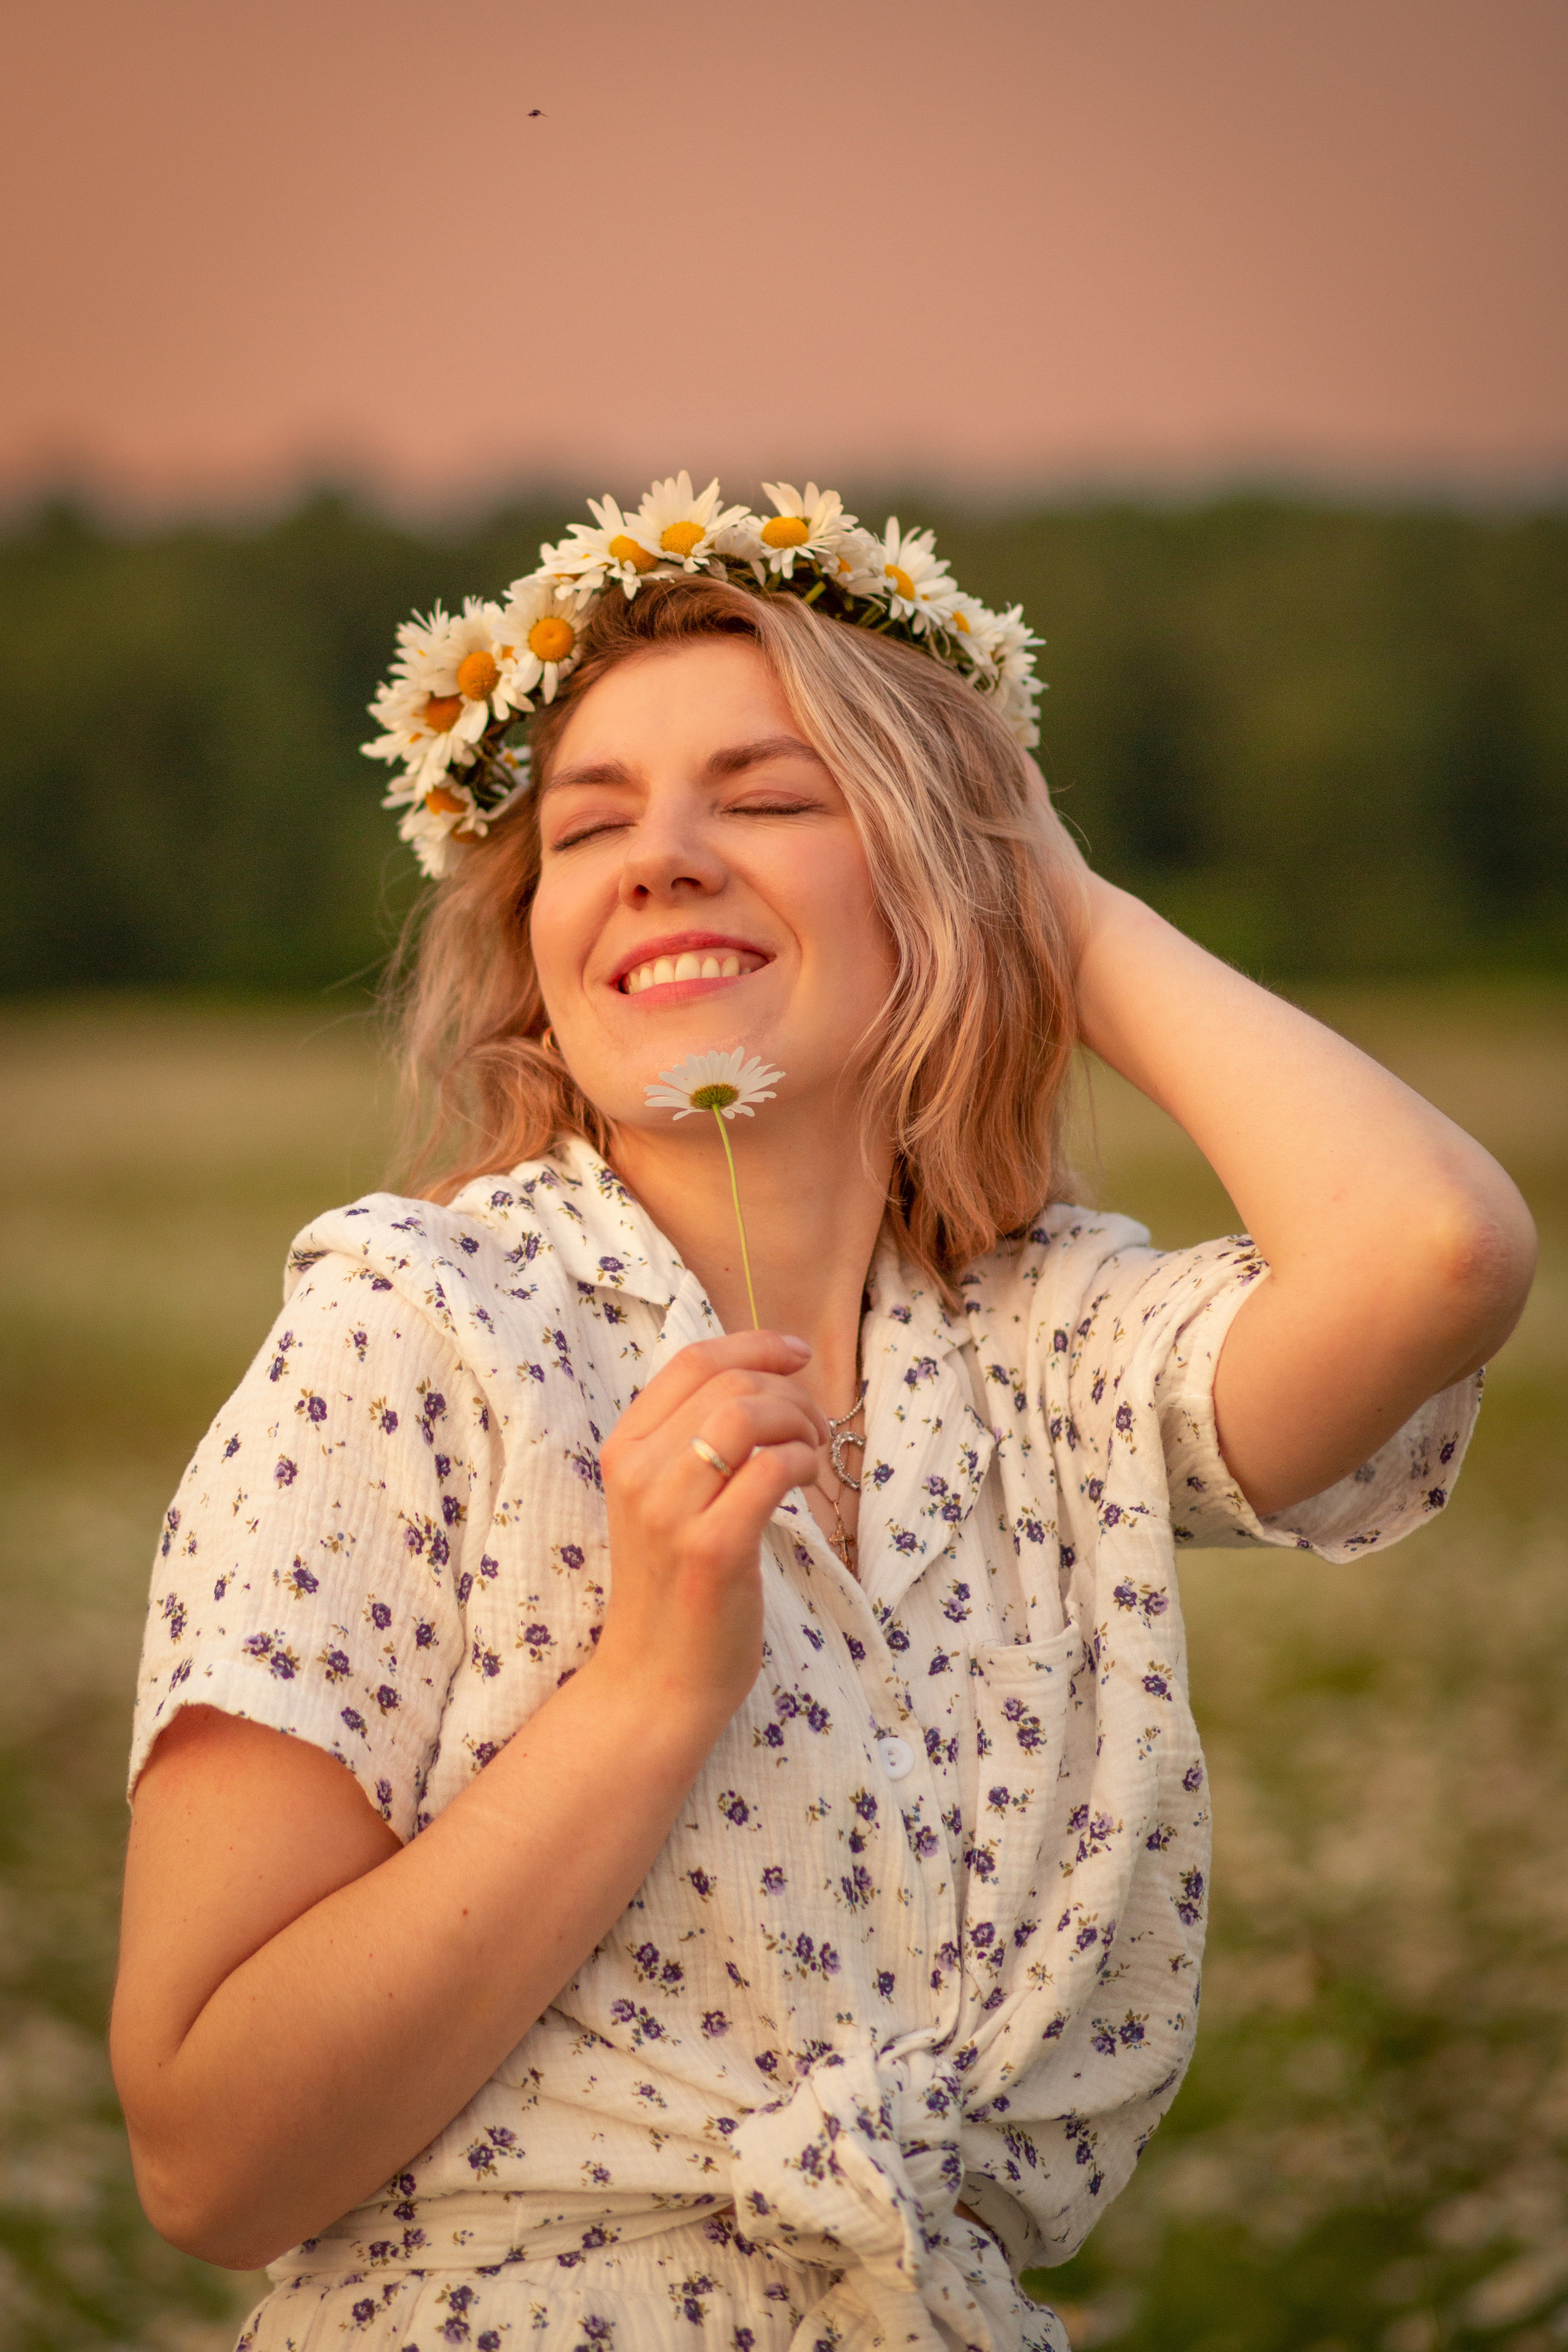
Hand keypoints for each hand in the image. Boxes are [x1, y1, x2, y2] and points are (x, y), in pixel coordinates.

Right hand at [590, 1332, 828, 1727]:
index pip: (691, 1361)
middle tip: (816, 1428)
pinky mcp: (712, 1550)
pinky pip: (773, 1470)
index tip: (798, 1353)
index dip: (755, 1344)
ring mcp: (670, 1511)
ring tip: (813, 1453)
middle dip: (790, 1392)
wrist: (654, 1681)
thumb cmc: (674, 1587)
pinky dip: (804, 1463)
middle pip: (730, 1383)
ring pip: (750, 1415)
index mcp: (623, 1449)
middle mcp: (637, 1472)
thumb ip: (695, 1441)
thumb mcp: (666, 1501)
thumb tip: (764, 1380)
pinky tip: (808, 1483)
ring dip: (801, 1423)